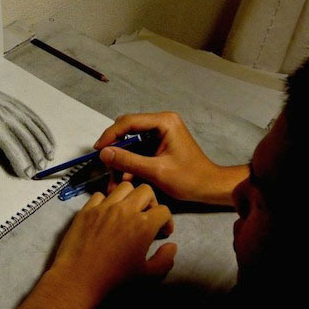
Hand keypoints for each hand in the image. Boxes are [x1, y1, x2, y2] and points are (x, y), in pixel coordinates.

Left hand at [0, 77, 55, 177]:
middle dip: (36, 155)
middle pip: (28, 139)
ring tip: (50, 157)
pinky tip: (50, 142)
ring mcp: (16, 110)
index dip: (22, 162)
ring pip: (35, 129)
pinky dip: (45, 131)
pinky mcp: (20, 106)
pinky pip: (37, 119)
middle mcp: (9, 117)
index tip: (27, 174)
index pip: (13, 148)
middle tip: (41, 168)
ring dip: (44, 144)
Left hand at [49, 182, 175, 307]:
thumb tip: (172, 246)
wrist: (78, 279)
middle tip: (146, 217)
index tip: (162, 233)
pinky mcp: (86, 210)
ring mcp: (104, 207)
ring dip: (129, 197)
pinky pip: (100, 195)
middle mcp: (125, 210)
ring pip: (123, 187)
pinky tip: (105, 215)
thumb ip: (164, 260)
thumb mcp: (147, 276)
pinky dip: (106, 201)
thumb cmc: (114, 279)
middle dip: (151, 202)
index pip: (164, 210)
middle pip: (146, 190)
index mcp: (143, 225)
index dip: (167, 221)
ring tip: (126, 212)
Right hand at [93, 112, 244, 204]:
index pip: (128, 122)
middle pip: (128, 128)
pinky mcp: (160, 142)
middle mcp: (162, 122)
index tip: (98, 150)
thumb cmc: (188, 179)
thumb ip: (128, 161)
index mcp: (164, 122)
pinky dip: (131, 161)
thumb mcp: (155, 171)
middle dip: (115, 146)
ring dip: (122, 157)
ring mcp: (161, 131)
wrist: (210, 187)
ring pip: (132, 140)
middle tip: (105, 162)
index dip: (110, 135)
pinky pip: (139, 148)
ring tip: (115, 176)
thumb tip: (103, 153)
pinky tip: (126, 176)